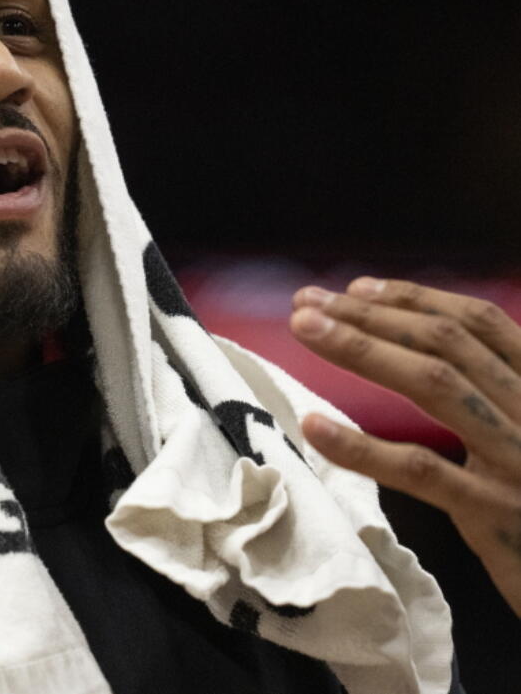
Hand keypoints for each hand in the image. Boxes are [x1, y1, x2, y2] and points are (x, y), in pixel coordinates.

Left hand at [290, 277, 520, 617]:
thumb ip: (494, 395)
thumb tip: (415, 349)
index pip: (480, 324)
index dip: (415, 299)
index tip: (355, 289)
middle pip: (446, 345)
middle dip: (371, 316)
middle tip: (306, 303)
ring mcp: (519, 461)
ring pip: (435, 385)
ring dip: (362, 350)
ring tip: (303, 329)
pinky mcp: (497, 513)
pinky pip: (422, 471)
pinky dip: (363, 447)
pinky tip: (314, 427)